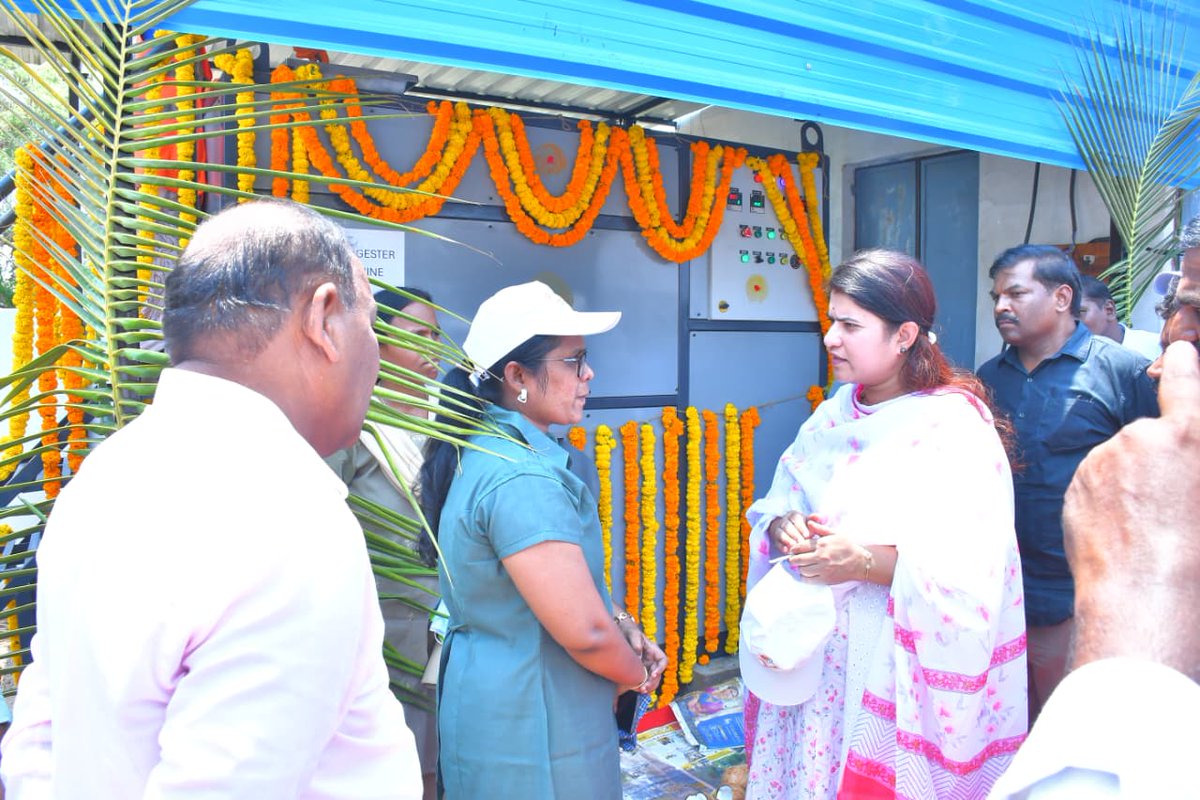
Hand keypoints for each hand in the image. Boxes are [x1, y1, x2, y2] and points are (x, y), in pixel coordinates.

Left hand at [616, 615, 666, 692]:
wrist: (623, 634)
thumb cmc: (630, 632)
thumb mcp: (633, 635)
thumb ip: (636, 645)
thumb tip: (639, 657)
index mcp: (654, 650)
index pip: (663, 660)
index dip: (661, 668)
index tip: (653, 674)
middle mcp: (652, 659)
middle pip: (658, 673)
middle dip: (653, 681)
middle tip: (644, 687)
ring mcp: (647, 666)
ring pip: (652, 679)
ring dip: (649, 686)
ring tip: (641, 690)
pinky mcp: (640, 670)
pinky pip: (645, 680)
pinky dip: (642, 685)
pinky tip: (637, 689)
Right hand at [767, 511, 816, 555]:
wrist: (792, 532)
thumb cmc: (805, 527)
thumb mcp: (810, 522)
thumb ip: (816, 519)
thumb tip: (817, 516)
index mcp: (794, 515)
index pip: (796, 519)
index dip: (802, 528)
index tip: (808, 536)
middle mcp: (784, 521)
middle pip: (787, 526)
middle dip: (795, 535)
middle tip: (802, 543)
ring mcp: (778, 530)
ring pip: (780, 533)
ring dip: (787, 540)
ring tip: (794, 547)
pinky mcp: (775, 539)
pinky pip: (776, 542)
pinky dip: (781, 547)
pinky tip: (786, 551)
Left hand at [788, 517, 868, 584]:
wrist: (861, 562)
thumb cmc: (848, 546)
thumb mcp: (836, 533)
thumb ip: (821, 529)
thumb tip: (809, 523)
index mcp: (822, 544)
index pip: (800, 546)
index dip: (793, 548)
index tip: (792, 550)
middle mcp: (821, 557)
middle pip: (798, 559)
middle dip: (793, 559)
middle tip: (793, 558)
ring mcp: (823, 569)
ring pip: (802, 570)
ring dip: (799, 568)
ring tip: (801, 565)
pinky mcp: (826, 579)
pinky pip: (808, 580)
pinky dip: (805, 577)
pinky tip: (807, 573)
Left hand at [1064, 341, 1199, 680]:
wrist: (1144, 591)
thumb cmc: (1195, 555)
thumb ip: (1187, 460)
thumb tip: (1175, 460)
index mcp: (1189, 437)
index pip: (1186, 387)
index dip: (1184, 367)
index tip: (1179, 348)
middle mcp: (1144, 435)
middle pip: (1148, 438)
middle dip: (1153, 463)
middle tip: (1166, 509)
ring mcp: (1106, 455)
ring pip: (1118, 463)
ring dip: (1126, 483)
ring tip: (1142, 528)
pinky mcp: (1078, 477)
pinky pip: (1095, 482)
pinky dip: (1103, 499)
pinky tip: (1117, 532)